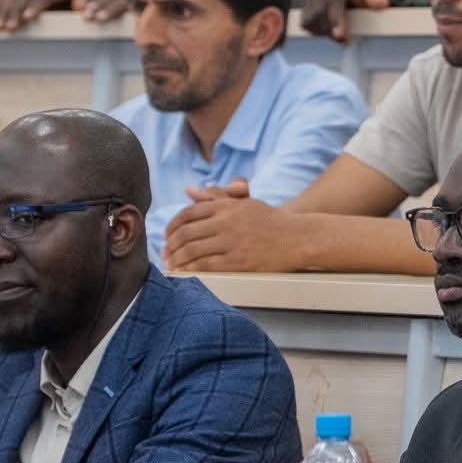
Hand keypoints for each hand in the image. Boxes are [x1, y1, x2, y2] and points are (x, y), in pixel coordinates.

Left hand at [162, 189, 287, 271]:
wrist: (297, 238)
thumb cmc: (269, 220)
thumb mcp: (243, 202)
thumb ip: (215, 196)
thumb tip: (189, 190)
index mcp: (226, 206)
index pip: (189, 213)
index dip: (173, 225)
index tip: (167, 235)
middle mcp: (226, 222)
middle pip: (186, 233)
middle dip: (170, 245)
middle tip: (164, 252)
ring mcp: (231, 243)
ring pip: (192, 251)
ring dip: (176, 259)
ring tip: (171, 264)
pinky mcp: (237, 262)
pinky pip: (206, 266)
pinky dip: (190, 270)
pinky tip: (184, 272)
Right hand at [300, 0, 403, 42]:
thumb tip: (382, 3)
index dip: (335, 19)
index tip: (340, 36)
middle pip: (317, 12)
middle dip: (330, 30)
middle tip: (346, 42)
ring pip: (309, 20)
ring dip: (324, 32)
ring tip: (342, 35)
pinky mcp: (306, 2)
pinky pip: (306, 22)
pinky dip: (318, 31)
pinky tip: (332, 31)